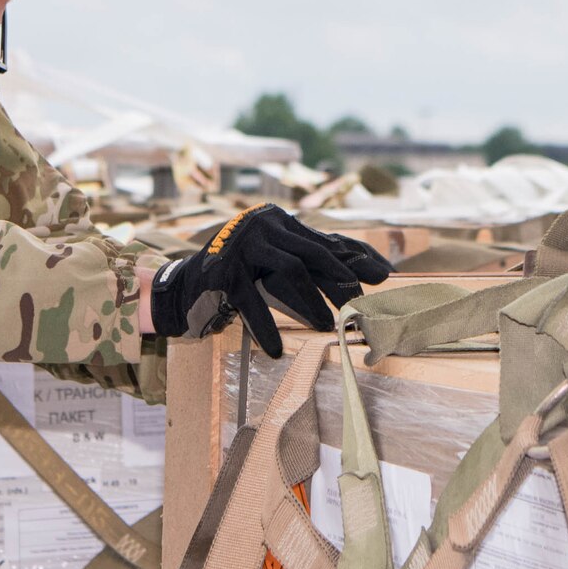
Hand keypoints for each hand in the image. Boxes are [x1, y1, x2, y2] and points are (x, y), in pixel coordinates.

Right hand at [151, 204, 393, 358]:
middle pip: (312, 253)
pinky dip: (266, 326)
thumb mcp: (278, 262)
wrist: (184, 286)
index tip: (383, 276)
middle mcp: (260, 224)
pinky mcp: (223, 270)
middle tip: (358, 306)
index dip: (355, 258)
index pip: (324, 239)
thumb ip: (315, 262)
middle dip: (340, 280)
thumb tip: (373, 268)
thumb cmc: (241, 276)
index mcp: (278, 219)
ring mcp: (241, 245)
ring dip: (311, 302)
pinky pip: (252, 300)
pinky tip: (275, 349)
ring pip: (289, 269)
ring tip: (327, 326)